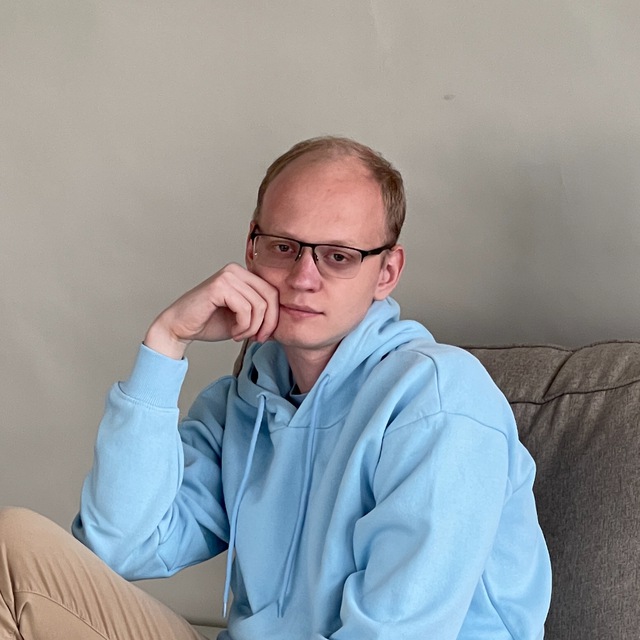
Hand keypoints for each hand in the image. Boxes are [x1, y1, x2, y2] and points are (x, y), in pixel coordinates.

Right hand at [143, 263, 278, 358]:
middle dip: (268, 323)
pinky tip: (233, 332)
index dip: (274, 317)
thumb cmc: (209, 322)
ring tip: (240, 335)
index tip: (265, 335)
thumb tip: (286, 317)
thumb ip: (262, 312)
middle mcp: (236, 270)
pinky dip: (243, 326)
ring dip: (253, 328)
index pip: (273, 292)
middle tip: (258, 338)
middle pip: (271, 297)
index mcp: (244, 274)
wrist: (180, 328)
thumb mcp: (244, 317)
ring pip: (259, 305)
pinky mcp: (220, 286)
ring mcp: (227, 276)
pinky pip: (246, 309)